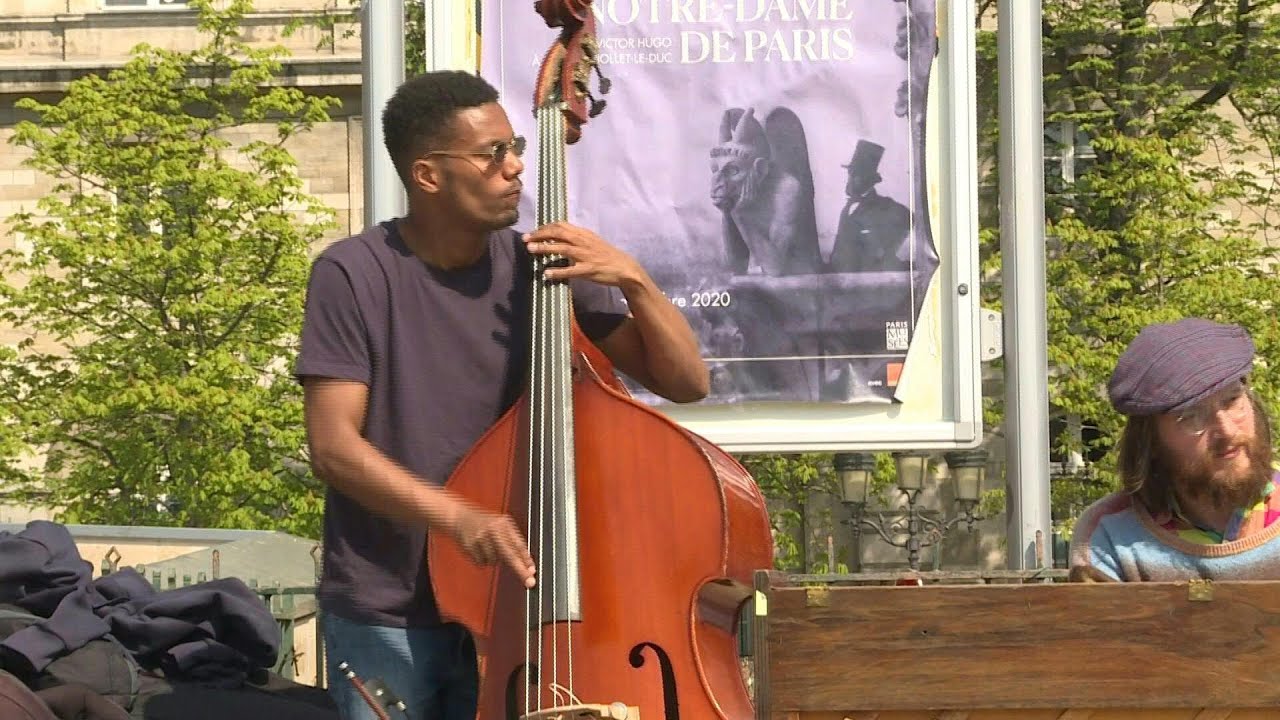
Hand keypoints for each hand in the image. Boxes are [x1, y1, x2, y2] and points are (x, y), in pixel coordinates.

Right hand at [447, 502, 536, 588]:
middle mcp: (494, 529)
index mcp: (505, 524)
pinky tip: (478, 549)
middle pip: (510, 555)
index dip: (526, 559)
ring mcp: (482, 538)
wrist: (459, 517)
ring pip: (494, 561)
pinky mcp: (471, 546)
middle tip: (530, 582)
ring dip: (492, 559)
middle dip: (520, 570)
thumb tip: (526, 563)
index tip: (532, 571)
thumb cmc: (484, 523)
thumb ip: (513, 541)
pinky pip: (481, 563)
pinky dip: (481, 560)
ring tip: (486, 546)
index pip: (519, 544)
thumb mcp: (501, 526)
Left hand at [524, 222, 642, 288]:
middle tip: (526, 238)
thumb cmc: (606, 255)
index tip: (534, 232)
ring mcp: (586, 255)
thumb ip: (577, 238)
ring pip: (562, 248)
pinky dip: (557, 271)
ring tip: (531, 250)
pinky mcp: (588, 269)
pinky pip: (570, 270)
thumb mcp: (592, 241)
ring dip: (544, 248)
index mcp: (584, 234)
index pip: (561, 225)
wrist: (624, 267)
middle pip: (559, 233)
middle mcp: (583, 242)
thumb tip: (559, 236)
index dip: (545, 227)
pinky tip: (546, 274)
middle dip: (540, 234)